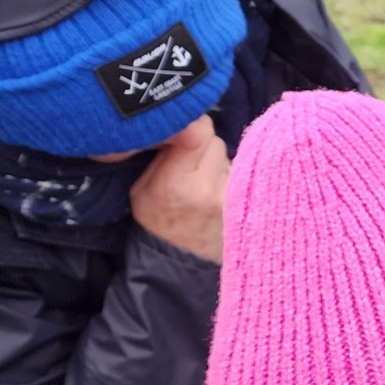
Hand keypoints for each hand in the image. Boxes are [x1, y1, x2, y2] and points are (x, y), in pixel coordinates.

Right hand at [129, 115, 228, 262]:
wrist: (179, 261)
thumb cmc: (156, 220)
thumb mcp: (141, 187)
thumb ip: (162, 154)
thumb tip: (183, 123)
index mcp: (175, 182)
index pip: (200, 131)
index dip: (193, 126)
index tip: (184, 132)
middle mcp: (207, 188)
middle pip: (215, 141)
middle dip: (202, 144)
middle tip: (190, 161)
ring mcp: (229, 197)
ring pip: (228, 155)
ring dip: (216, 160)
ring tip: (202, 179)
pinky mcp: (243, 202)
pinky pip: (238, 172)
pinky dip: (227, 175)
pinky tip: (214, 189)